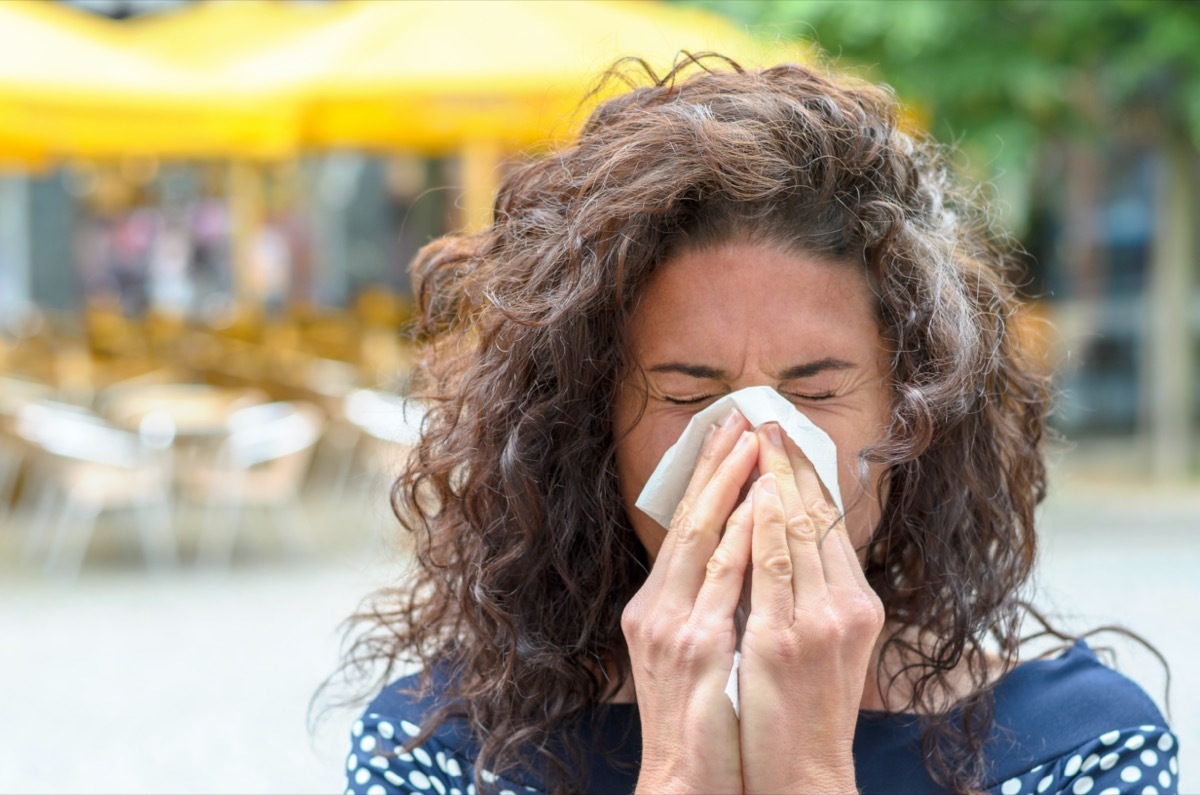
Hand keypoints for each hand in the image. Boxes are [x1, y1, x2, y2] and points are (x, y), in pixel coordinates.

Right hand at [622, 409, 757, 794]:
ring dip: (730, 486)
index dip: (708, 477)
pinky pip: (722, 580)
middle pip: (688, 519)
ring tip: (753, 443)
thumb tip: (743, 557)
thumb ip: (711, 604)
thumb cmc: (703, 723)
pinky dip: (739, 536)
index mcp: (657, 606)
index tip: (731, 436)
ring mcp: (673, 626)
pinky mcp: (697, 648)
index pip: (685, 526)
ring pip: (702, 538)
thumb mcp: (698, 654)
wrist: (687, 781)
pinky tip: (755, 505)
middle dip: (717, 465)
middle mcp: (657, 608)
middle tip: (741, 417)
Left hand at [737, 423, 884, 793]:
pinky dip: (766, 523)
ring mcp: (818, 623)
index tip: (788, 437)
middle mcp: (846, 607)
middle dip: (793, 463)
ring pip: (800, 531)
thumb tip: (782, 542)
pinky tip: (756, 490)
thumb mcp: (819, 646)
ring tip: (759, 435)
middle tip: (771, 417)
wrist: (801, 776)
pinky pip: (775, 566)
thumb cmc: (801, 712)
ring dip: (777, 478)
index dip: (808, 476)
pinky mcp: (786, 641)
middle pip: (819, 518)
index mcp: (856, 605)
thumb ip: (808, 594)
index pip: (832, 525)